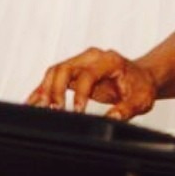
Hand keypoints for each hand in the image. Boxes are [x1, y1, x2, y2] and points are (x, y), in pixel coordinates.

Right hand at [26, 47, 157, 119]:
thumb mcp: (140, 100)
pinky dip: (42, 89)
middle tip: (53, 111)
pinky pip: (54, 77)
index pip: (88, 74)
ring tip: (38, 110)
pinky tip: (32, 103)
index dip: (80, 93)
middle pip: (65, 67)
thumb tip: (111, 119)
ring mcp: (82, 61)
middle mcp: (93, 57)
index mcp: (110, 61)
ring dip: (44, 89)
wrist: (142, 77)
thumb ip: (126, 109)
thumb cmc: (141, 86)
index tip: (76, 111)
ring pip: (55, 70)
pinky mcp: (74, 71)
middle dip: (55, 90)